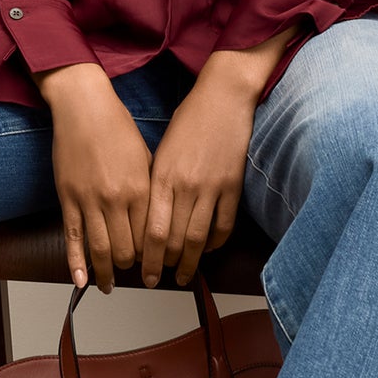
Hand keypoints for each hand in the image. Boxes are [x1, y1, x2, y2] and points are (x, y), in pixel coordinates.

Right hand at [36, 62, 152, 291]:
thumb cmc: (117, 127)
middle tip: (135, 276)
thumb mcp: (145, 158)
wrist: (84, 106)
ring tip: (109, 286)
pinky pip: (72, 237)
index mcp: (141, 189)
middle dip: (133, 267)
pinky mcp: (68, 198)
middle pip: (127, 249)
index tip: (156, 266)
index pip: (150, 237)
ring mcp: (89, 200)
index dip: (153, 256)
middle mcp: (116, 199)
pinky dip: (76, 263)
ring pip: (100, 249)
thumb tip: (156, 220)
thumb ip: (150, 190)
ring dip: (106, 274)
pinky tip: (80, 281)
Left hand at [140, 27, 297, 288]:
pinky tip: (209, 250)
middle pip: (175, 240)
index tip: (143, 272)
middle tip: (159, 280)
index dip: (148, 258)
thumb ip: (156, 184)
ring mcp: (212, 187)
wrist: (223, 97)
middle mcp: (185, 186)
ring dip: (191, 262)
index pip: (153, 231)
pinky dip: (216, 242)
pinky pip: (225, 224)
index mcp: (162, 177)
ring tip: (184, 276)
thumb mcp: (161, 151)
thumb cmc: (188, 120)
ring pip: (200, 238)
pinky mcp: (233, 185)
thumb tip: (150, 218)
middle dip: (166, 266)